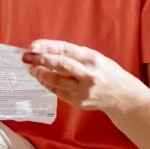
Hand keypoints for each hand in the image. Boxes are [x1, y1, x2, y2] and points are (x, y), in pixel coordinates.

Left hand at [21, 39, 144, 111]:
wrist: (124, 96)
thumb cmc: (107, 72)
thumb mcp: (96, 58)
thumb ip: (74, 55)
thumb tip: (47, 50)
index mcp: (93, 59)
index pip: (66, 50)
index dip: (48, 47)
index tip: (33, 46)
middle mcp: (88, 75)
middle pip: (60, 65)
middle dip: (40, 60)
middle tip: (26, 57)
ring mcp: (83, 90)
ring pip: (56, 81)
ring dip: (41, 74)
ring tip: (32, 69)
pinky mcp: (79, 102)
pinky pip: (58, 92)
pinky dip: (48, 84)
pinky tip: (42, 79)